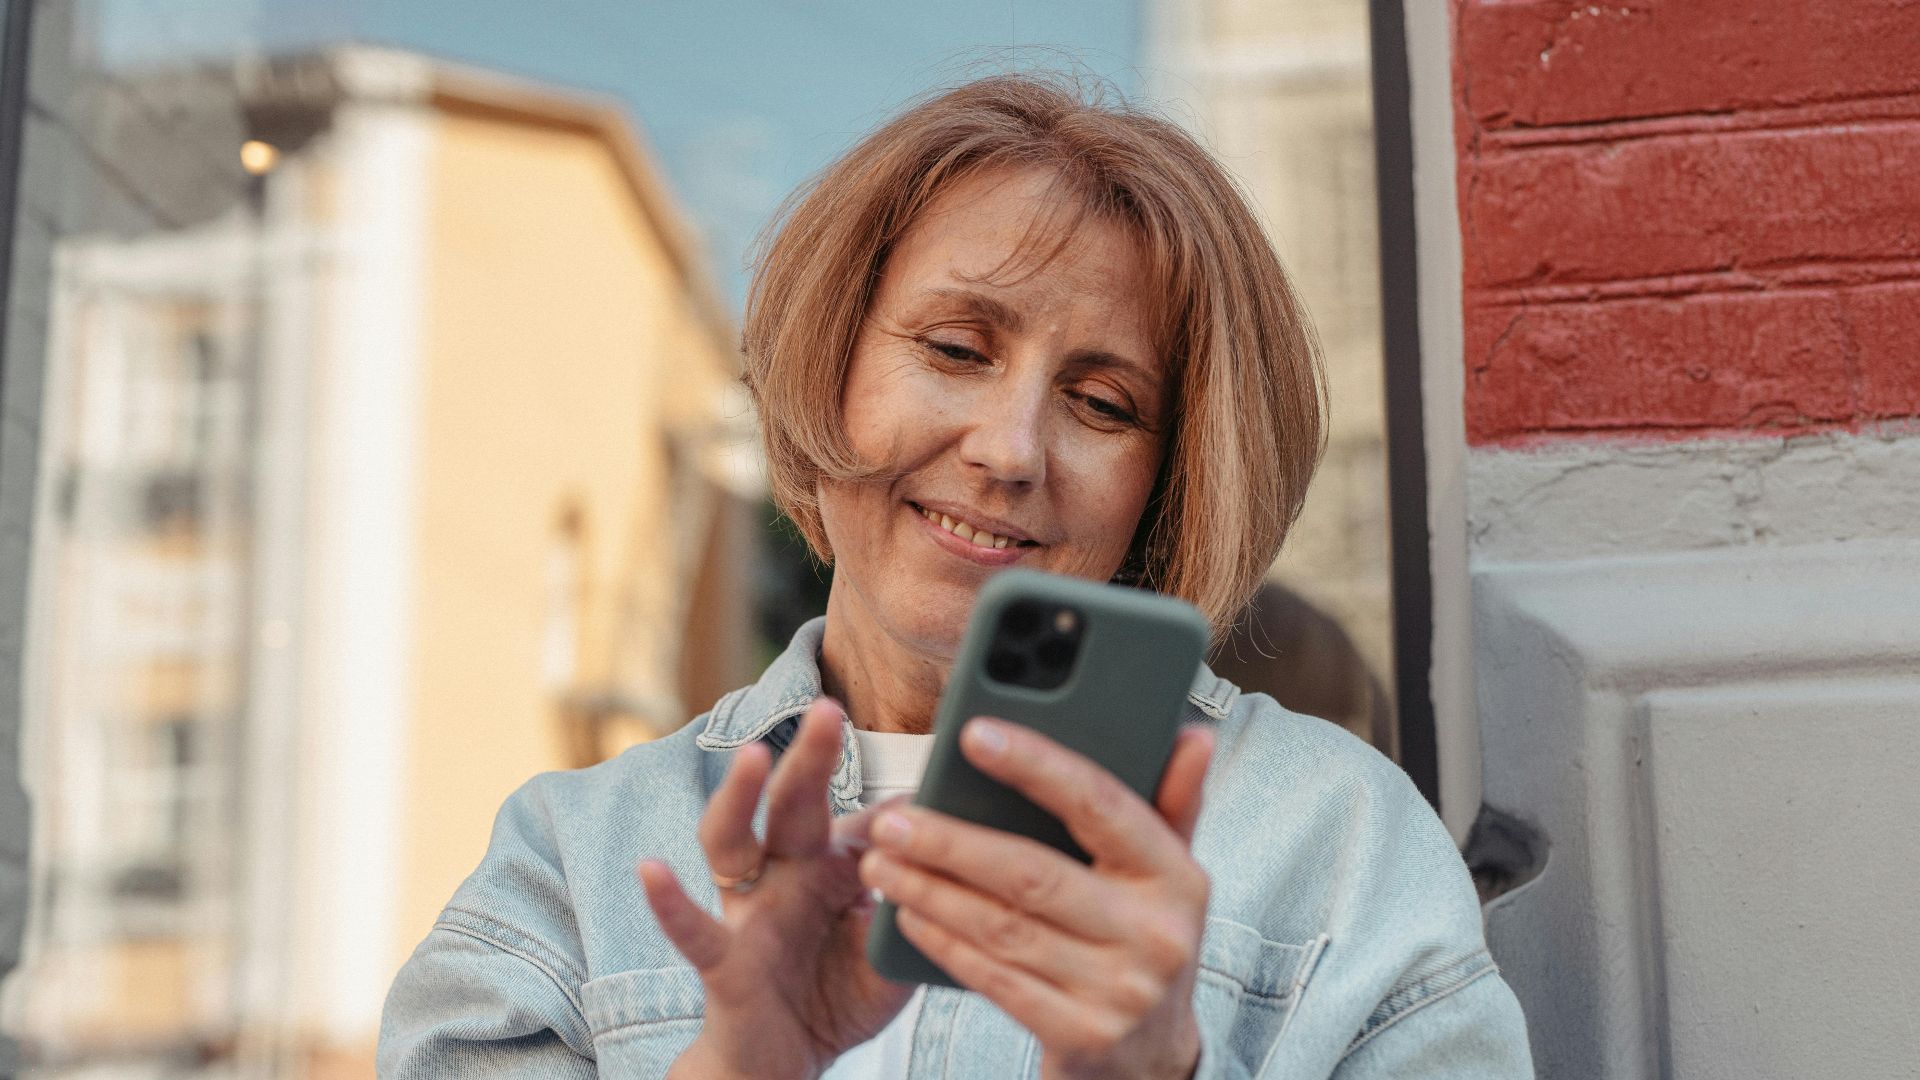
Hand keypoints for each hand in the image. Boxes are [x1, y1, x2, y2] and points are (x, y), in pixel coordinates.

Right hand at [640, 699, 913, 1079]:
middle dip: (810, 756)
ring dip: (740, 797)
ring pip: (732, 842)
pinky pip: (693, 928)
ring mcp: (749, 913)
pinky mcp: (723, 961)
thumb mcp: (889, 950)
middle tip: (829, 708)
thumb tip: (950, 843)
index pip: (860, 820)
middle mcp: (784, 877)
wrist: (783, 1067)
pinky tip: (652, 870)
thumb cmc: (837, 998)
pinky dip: (670, 902)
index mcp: (830, 870)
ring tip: (751, 755)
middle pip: (793, 805)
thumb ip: (917, 903)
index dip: (895, 806)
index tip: (938, 780)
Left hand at [858, 717, 1213, 1079]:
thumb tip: (1192, 735)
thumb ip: (1173, 803)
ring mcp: (1119, 991)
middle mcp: (1155, 934)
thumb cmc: (1143, 943)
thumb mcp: (1168, 876)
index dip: (1035, 765)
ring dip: (932, 892)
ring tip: (883, 863)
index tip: (974, 734)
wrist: (1151, 1059)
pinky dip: (944, 943)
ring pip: (1003, 927)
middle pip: (1033, 873)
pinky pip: (995, 979)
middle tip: (893, 818)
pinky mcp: (1081, 1035)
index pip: (1100, 805)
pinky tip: (910, 916)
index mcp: (1177, 876)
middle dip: (952, 842)